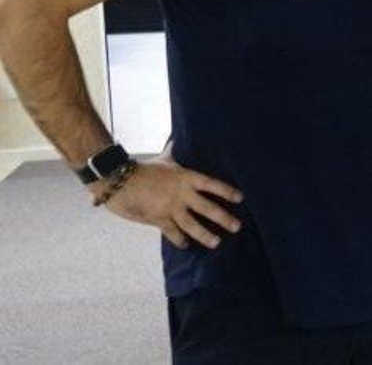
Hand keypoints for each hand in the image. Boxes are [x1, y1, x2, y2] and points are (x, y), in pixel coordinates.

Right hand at [102, 157, 242, 249]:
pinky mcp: (157, 218)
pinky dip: (180, 240)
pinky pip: (172, 232)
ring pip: (192, 224)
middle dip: (223, 218)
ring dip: (205, 235)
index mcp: (185, 177)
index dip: (227, 191)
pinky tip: (185, 245)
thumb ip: (173, 152)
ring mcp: (170, 207)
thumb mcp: (163, 159)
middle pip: (207, 208)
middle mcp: (181, 193)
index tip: (241, 198)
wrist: (117, 179)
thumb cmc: (142, 169)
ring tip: (217, 243)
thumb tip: (177, 138)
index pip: (212, 184)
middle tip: (237, 226)